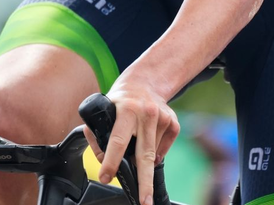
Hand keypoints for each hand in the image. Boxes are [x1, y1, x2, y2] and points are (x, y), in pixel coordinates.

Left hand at [83, 79, 179, 204]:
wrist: (146, 81)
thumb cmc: (121, 99)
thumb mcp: (104, 108)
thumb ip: (99, 132)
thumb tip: (102, 158)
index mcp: (126, 109)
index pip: (117, 140)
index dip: (110, 161)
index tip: (106, 176)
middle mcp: (147, 114)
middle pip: (144, 155)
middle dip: (144, 182)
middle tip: (144, 202)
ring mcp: (163, 118)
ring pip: (153, 155)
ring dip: (143, 161)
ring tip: (136, 145)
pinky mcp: (174, 123)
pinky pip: (163, 149)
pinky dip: (154, 151)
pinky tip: (148, 138)